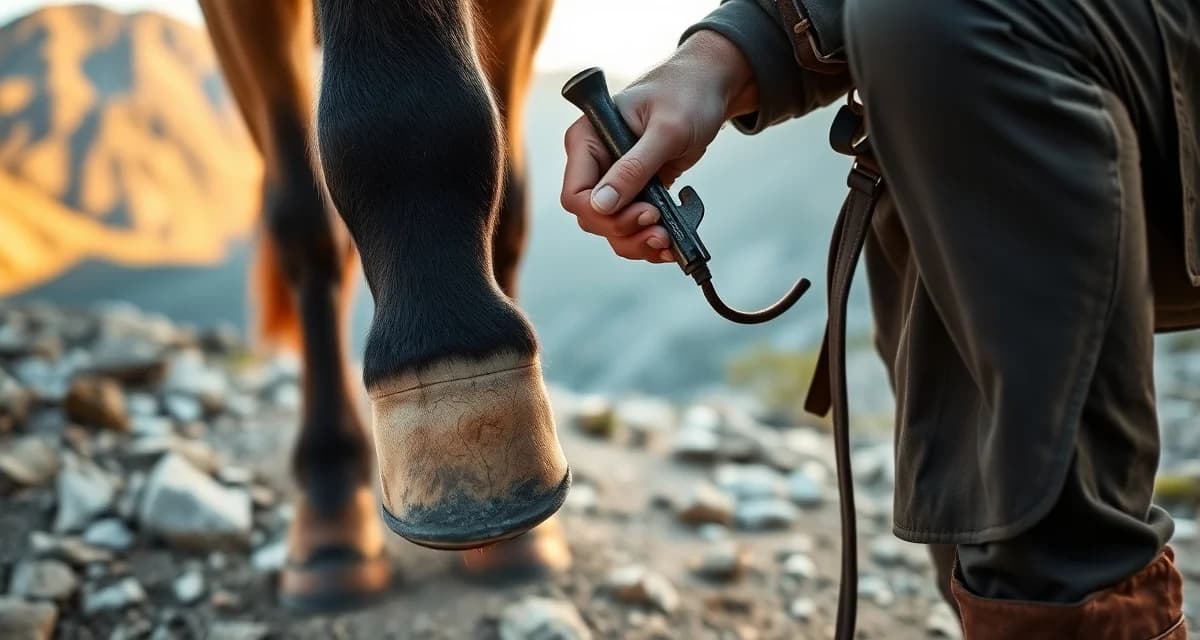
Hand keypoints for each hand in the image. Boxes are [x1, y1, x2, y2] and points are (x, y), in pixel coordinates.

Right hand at [560, 30, 757, 262]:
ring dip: (638, 241)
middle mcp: (595, 162)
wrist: (709, 88)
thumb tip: (602, 205)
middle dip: (626, 230)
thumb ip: (634, 168)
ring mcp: (614, 178)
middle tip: (661, 229)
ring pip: (612, 227)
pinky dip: (650, 237)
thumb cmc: (686, 94)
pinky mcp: (636, 189)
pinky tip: (671, 241)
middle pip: (593, 217)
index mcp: (587, 140)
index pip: (575, 194)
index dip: (604, 214)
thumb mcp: (666, 130)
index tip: (645, 212)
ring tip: (668, 241)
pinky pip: (633, 225)